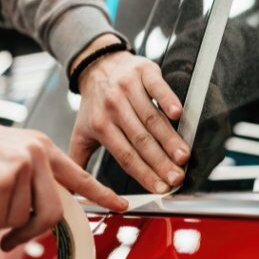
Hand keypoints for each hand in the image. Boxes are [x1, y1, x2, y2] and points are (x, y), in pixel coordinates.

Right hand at [0, 116, 127, 249]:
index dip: (102, 194)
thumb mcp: (6, 155)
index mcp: (40, 146)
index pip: (79, 174)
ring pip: (22, 221)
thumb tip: (47, 210)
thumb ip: (32, 176)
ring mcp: (19, 165)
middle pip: (53, 213)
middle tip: (8, 237)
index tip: (122, 205)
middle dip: (29, 232)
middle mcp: (35, 152)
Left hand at [69, 34, 189, 193]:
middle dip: (161, 161)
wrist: (98, 65)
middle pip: (141, 139)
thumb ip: (80, 161)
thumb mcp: (82, 132)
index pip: (125, 155)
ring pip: (152, 118)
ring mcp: (128, 87)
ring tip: (183, 156)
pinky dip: (168, 100)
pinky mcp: (142, 71)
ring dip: (169, 138)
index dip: (144, 173)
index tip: (161, 188)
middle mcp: (113, 106)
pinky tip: (178, 115)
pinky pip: (157, 87)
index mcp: (100, 125)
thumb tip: (75, 193)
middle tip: (177, 177)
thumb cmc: (95, 104)